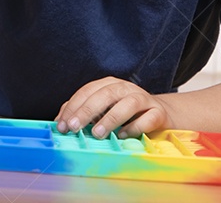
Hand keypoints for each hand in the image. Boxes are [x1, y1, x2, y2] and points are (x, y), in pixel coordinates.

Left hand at [55, 76, 172, 138]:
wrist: (160, 114)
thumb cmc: (126, 114)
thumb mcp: (103, 110)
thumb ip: (83, 112)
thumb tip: (60, 122)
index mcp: (109, 85)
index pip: (87, 91)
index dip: (73, 107)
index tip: (63, 125)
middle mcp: (125, 88)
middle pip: (105, 94)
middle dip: (87, 111)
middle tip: (74, 127)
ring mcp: (143, 99)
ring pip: (127, 104)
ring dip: (111, 118)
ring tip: (97, 133)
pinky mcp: (158, 112)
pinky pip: (148, 118)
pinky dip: (135, 127)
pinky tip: (123, 136)